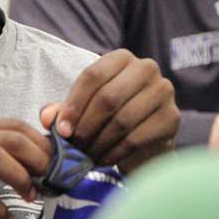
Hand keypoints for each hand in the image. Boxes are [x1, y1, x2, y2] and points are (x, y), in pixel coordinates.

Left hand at [40, 49, 179, 172]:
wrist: (145, 140)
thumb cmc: (110, 118)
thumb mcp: (83, 110)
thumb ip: (63, 111)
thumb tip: (47, 117)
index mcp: (122, 58)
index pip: (93, 76)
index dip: (73, 105)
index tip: (61, 131)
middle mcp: (146, 68)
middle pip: (108, 97)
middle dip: (86, 127)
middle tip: (73, 147)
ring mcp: (163, 91)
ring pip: (122, 119)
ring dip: (99, 142)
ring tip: (86, 156)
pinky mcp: (171, 118)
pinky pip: (137, 137)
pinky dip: (115, 152)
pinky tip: (104, 160)